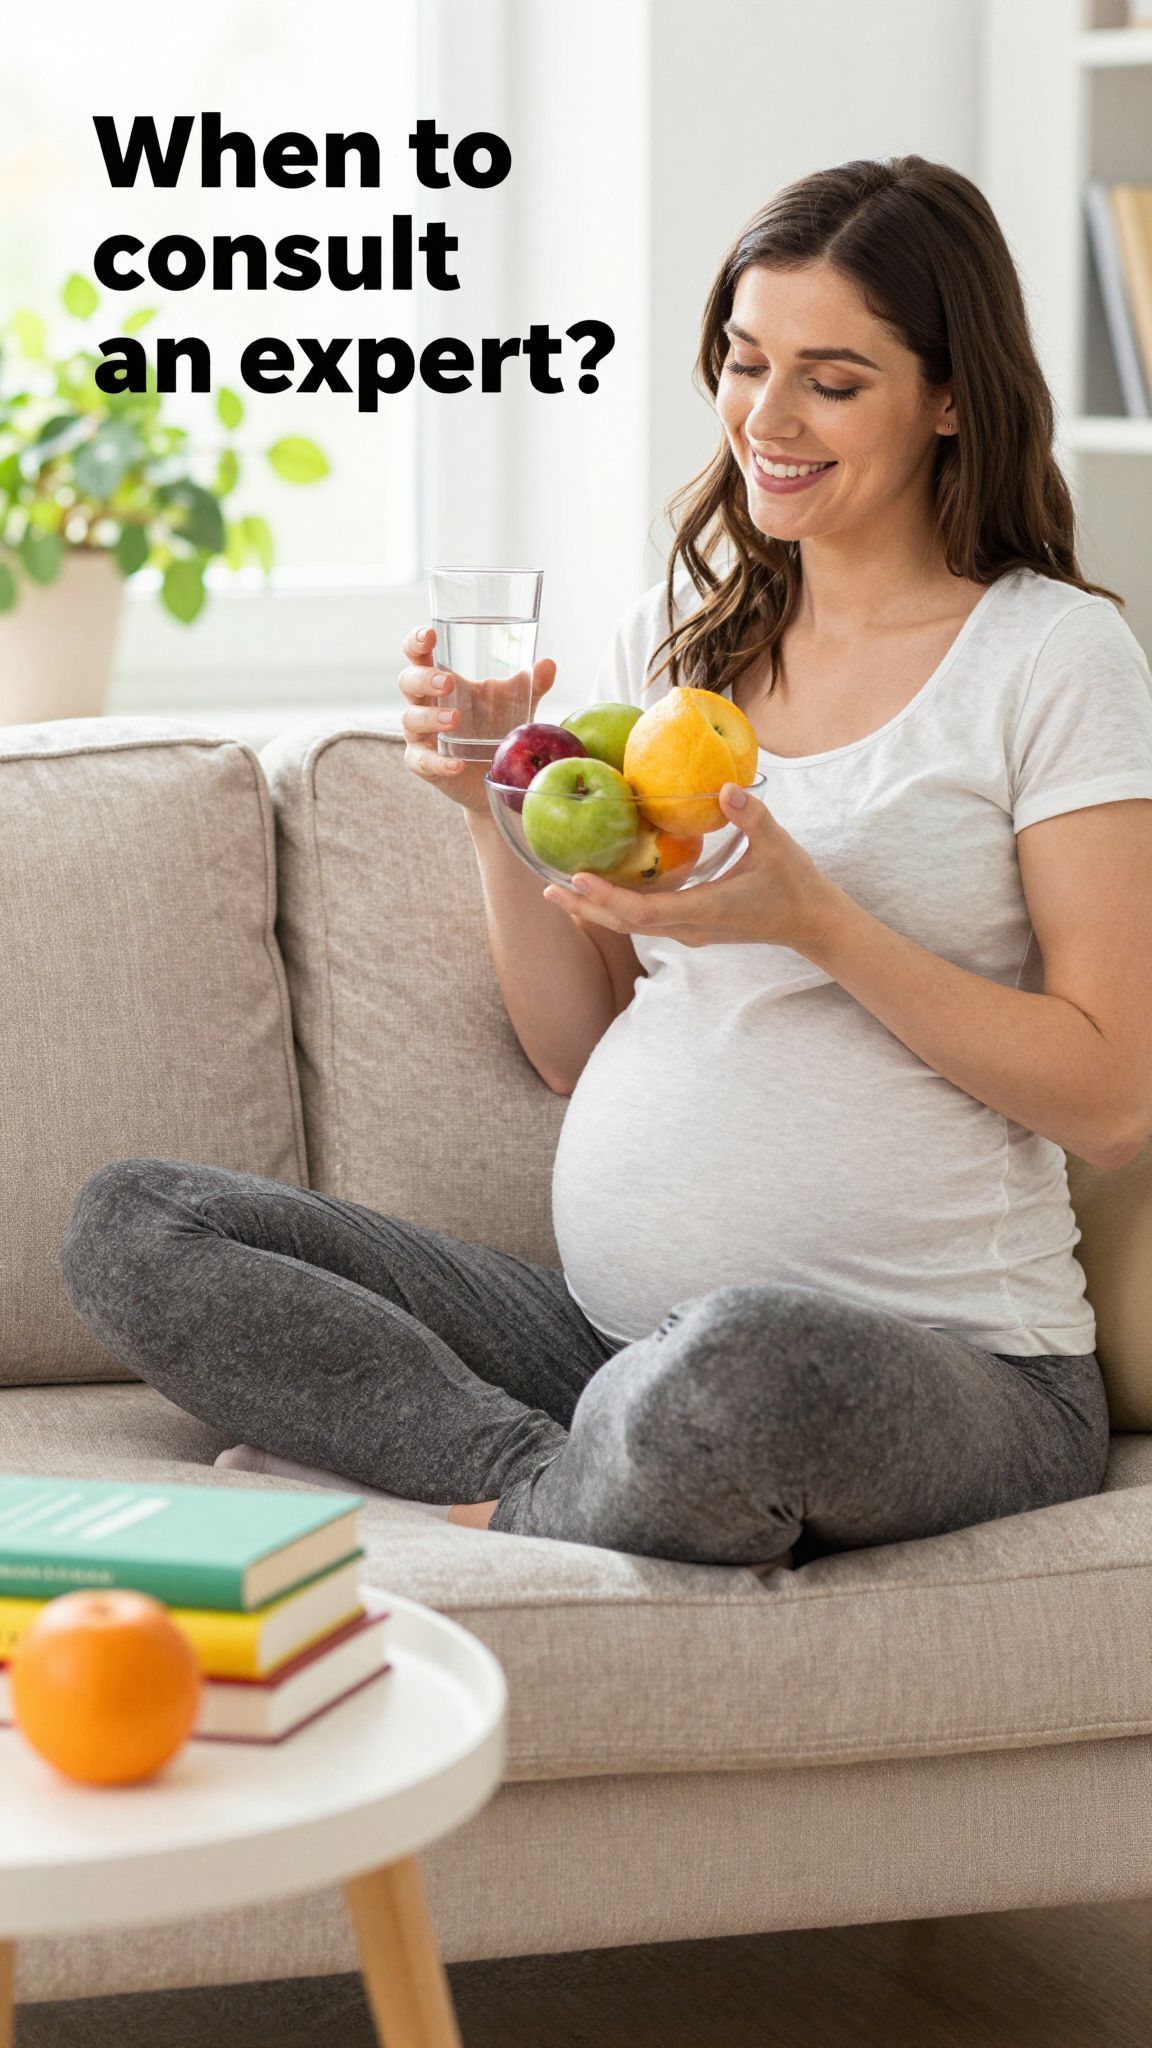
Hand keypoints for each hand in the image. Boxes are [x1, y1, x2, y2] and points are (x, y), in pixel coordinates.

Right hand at [399, 626, 557, 817]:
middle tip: (449, 682)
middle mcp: (424, 704)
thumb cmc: (495, 726)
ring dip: (431, 717)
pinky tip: (457, 764)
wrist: (495, 775)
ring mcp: (421, 734)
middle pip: (408, 682)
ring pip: (411, 719)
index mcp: (440, 681)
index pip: (417, 655)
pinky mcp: (425, 765)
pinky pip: (423, 762)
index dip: (416, 643)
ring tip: (456, 719)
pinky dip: (439, 762)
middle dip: (424, 679)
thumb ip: (531, 683)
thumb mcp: (515, 702)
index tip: (429, 635)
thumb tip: (548, 664)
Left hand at [542, 782, 845, 952]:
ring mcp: (690, 931)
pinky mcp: (694, 927)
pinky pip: (646, 920)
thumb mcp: (777, 845)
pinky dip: (618, 906)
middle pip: (625, 924)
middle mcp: (690, 928)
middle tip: (548, 886)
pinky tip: (602, 889)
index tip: (577, 878)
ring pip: (633, 925)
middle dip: (586, 907)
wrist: (813, 923)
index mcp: (704, 910)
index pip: (643, 912)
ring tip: (563, 889)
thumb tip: (723, 787)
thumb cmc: (796, 885)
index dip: (607, 898)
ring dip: (597, 908)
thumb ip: (750, 816)